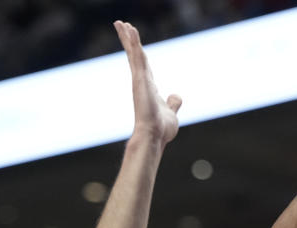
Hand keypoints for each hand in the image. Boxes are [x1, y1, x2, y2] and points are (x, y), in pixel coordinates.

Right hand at [115, 21, 181, 147]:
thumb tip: (176, 96)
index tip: (132, 40)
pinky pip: (136, 57)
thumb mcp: (172, 112)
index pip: (142, 64)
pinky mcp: (139, 79)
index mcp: (149, 87)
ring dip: (128, 37)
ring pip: (134, 53)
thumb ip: (173, 102)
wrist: (154, 136)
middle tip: (120, 25)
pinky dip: (133, 43)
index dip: (137, 51)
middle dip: (128, 40)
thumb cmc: (162, 128)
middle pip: (135, 55)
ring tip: (121, 23)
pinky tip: (129, 31)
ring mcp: (139, 80)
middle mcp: (142, 81)